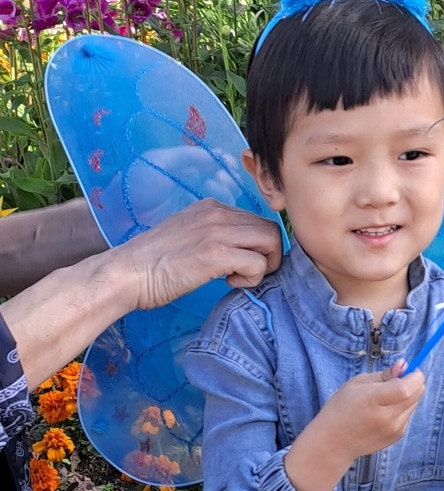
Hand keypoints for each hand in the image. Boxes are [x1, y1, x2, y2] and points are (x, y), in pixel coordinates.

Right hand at [121, 201, 283, 309]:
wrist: (126, 274)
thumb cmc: (152, 264)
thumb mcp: (187, 237)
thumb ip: (214, 236)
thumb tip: (240, 250)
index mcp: (211, 208)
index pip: (256, 220)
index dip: (257, 245)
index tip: (240, 262)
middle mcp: (217, 213)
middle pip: (270, 229)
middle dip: (267, 255)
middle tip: (245, 273)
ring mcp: (217, 231)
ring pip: (271, 242)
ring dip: (263, 266)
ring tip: (237, 278)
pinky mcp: (216, 253)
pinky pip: (259, 263)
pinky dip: (252, 278)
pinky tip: (228, 283)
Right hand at [284, 361, 425, 490]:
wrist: (333, 442)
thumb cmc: (342, 408)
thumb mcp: (357, 383)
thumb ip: (384, 374)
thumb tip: (404, 365)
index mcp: (373, 400)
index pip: (408, 387)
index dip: (414, 375)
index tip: (410, 369)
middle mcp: (387, 417)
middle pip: (416, 394)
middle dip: (413, 383)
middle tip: (397, 380)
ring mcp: (394, 429)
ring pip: (414, 404)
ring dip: (407, 396)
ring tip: (384, 399)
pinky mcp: (397, 436)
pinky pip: (408, 415)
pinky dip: (401, 409)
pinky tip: (383, 412)